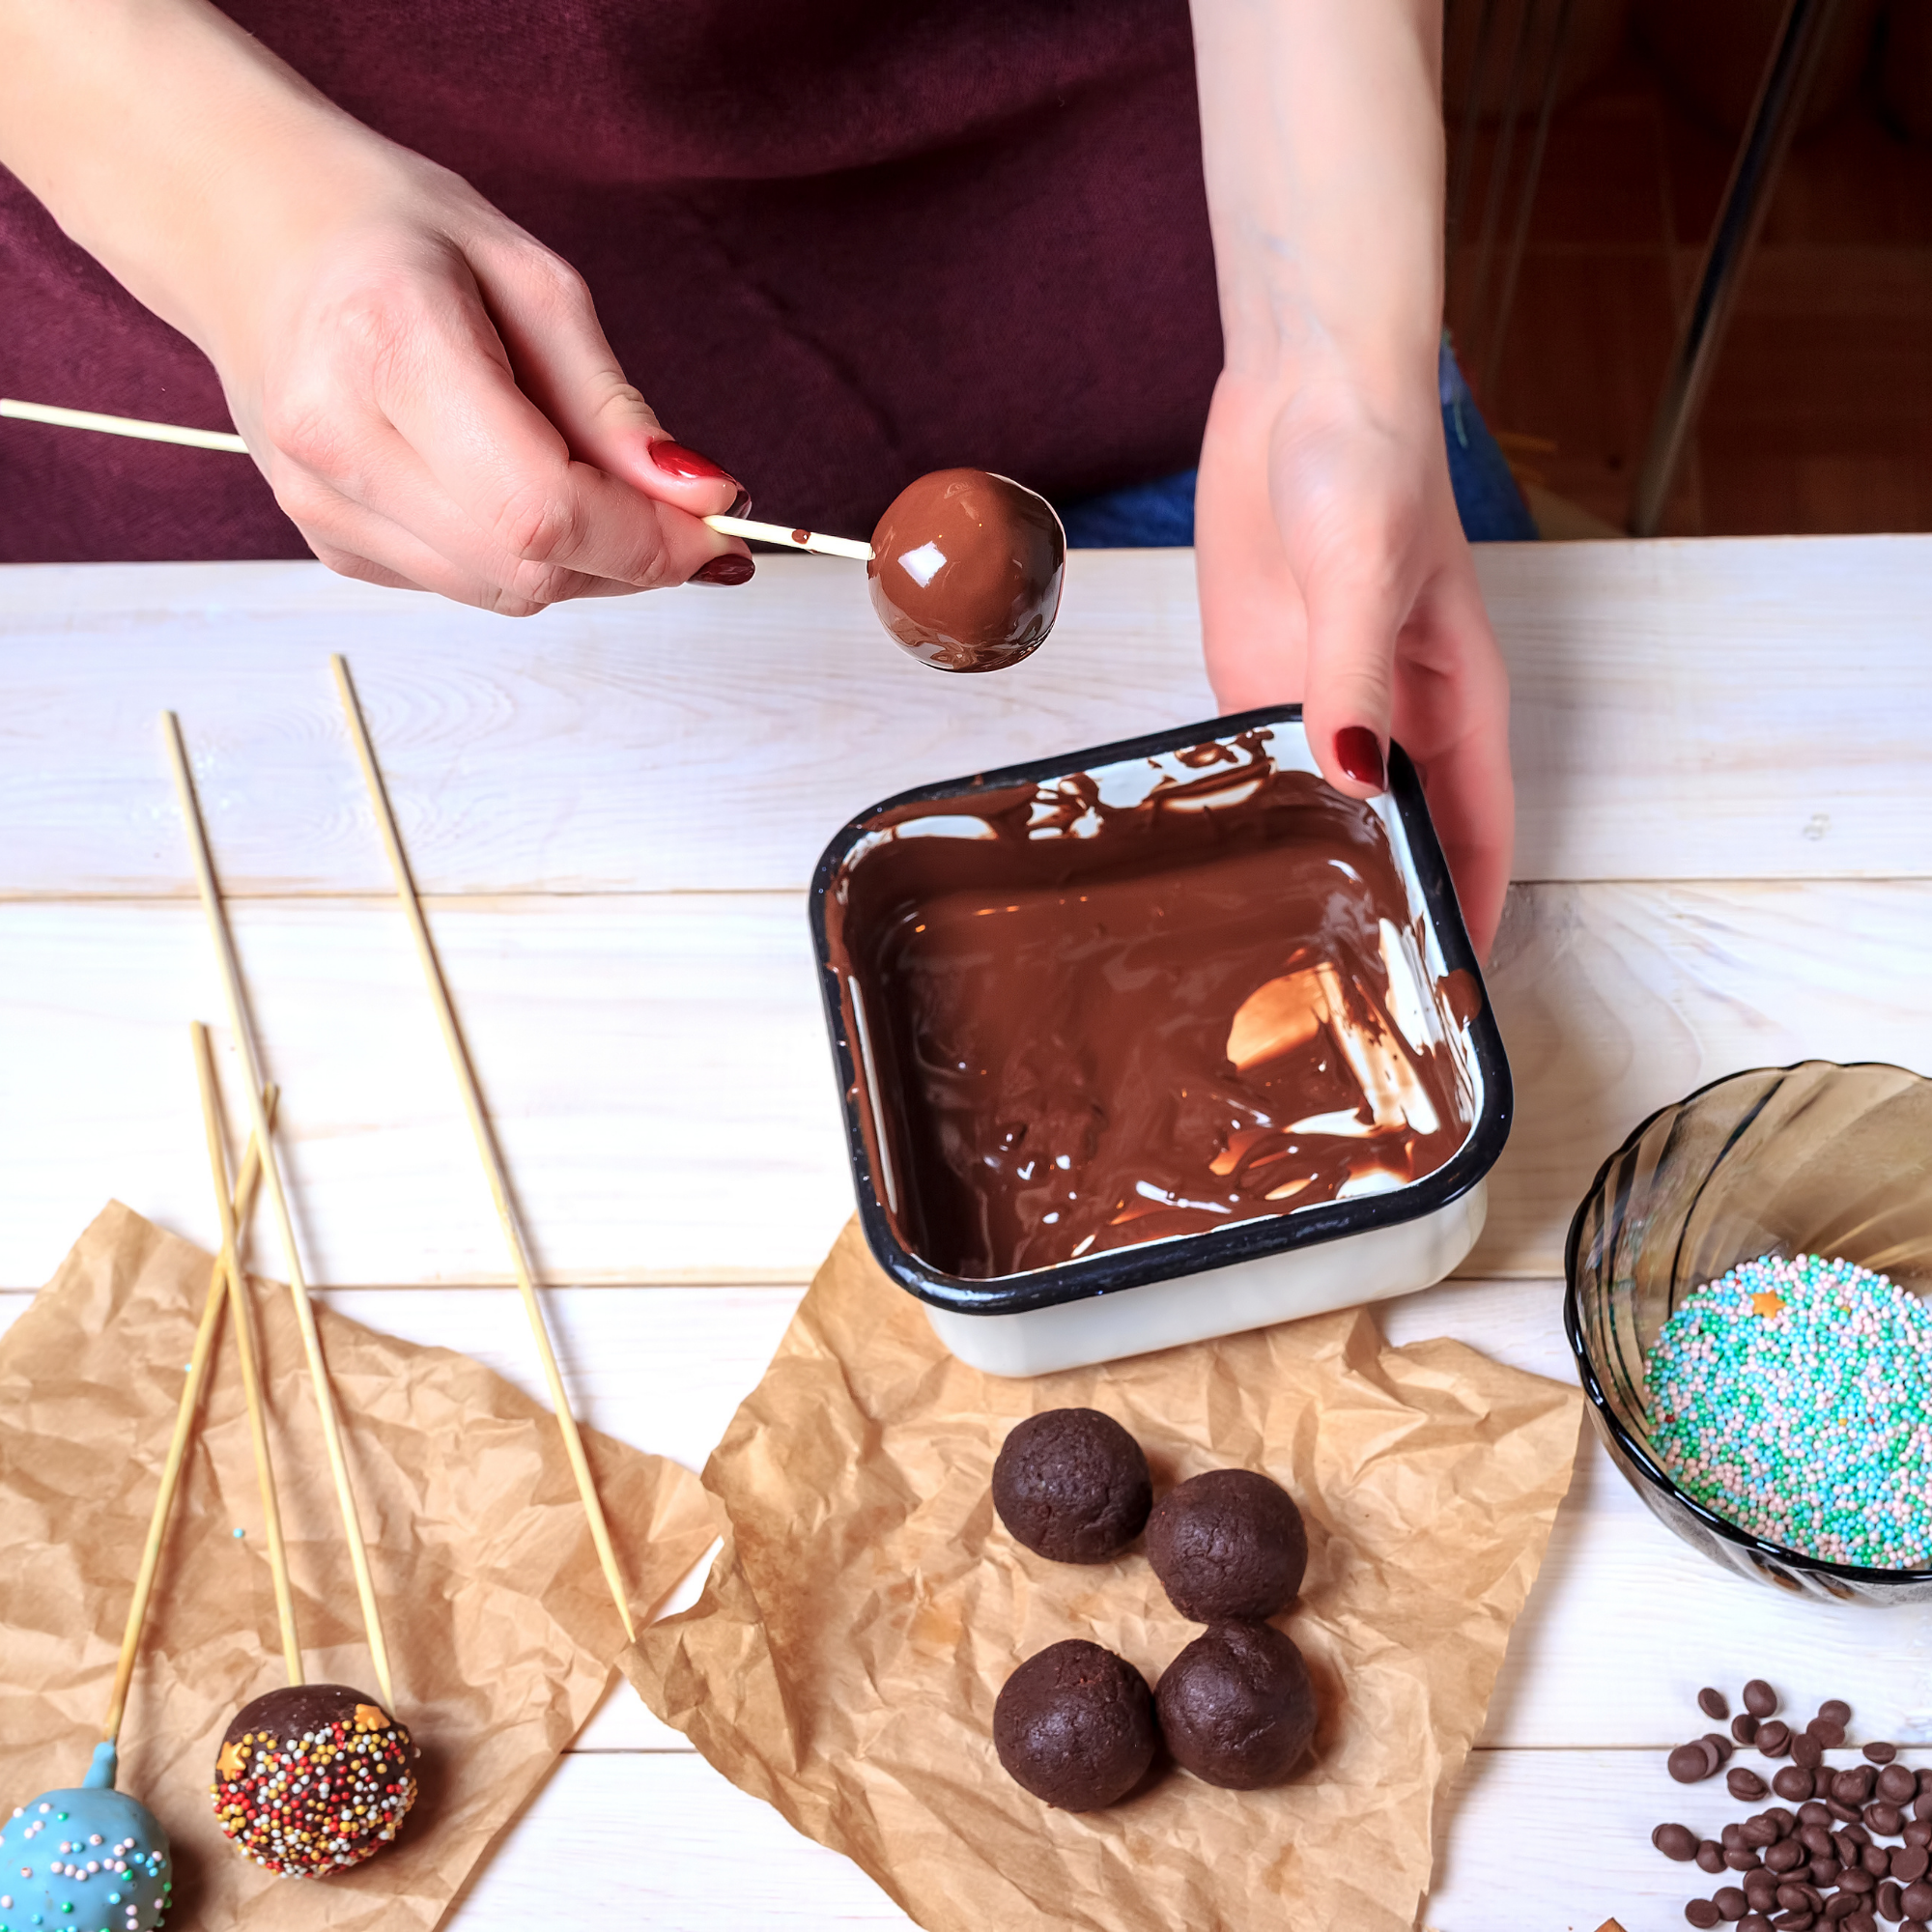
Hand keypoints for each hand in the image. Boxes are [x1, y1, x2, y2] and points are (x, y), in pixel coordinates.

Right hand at [215, 145, 749, 612]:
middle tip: (687, 513)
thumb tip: (701, 498)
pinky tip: (516, 485)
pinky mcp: (330, 544)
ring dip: (586, 562)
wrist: (246, 231)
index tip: (718, 525)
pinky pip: (467, 586)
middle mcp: (339, 445)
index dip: (647, 540)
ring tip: (603, 487)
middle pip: (530, 569)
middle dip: (633, 557)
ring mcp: (323, 506)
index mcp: (388, 351)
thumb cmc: (387, 233)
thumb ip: (613, 407)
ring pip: (506, 594)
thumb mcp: (529, 279)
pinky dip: (523, 557)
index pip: (542, 509)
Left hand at [1194, 369, 1513, 959]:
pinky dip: (1243, 814)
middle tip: (1343, 997)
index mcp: (1455, 699)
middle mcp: (1389, 716)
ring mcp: (1318, 702)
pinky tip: (1217, 862)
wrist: (1297, 385)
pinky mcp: (1253, 680)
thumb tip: (1354, 781)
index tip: (1449, 987)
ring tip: (1269, 954)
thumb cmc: (1370, 460)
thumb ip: (1355, 679)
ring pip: (1320, 813)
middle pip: (1397, 836)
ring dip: (1305, 870)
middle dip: (1381, 906)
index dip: (1471, 906)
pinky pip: (1252, 767)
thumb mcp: (1368, 574)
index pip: (1477, 828)